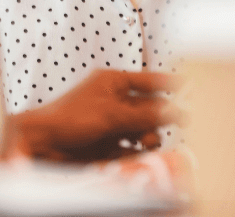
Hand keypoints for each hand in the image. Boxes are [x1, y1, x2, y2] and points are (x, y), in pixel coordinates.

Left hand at [2, 69, 183, 162]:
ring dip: (147, 139)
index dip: (170, 85)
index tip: (192, 90)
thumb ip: (147, 114)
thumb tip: (178, 111)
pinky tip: (127, 155)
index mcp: (113, 82)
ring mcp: (112, 122)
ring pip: (144, 131)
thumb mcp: (112, 114)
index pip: (150, 80)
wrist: (43, 144)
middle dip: (157, 120)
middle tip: (160, 128)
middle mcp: (114, 100)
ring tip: (141, 144)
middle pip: (151, 109)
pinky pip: (132, 148)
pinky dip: (134, 153)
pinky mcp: (109, 143)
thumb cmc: (68, 119)